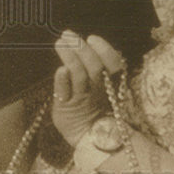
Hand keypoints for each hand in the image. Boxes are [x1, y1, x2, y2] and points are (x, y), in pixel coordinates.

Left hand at [52, 31, 124, 145]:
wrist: (87, 138)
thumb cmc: (91, 106)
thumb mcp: (98, 88)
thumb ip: (92, 67)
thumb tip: (80, 43)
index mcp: (109, 83)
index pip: (113, 64)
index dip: (105, 50)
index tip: (92, 37)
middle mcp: (97, 90)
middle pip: (95, 66)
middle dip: (82, 48)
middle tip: (69, 35)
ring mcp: (81, 98)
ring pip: (79, 75)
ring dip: (70, 57)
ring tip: (60, 44)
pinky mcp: (65, 107)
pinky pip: (64, 92)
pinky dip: (62, 80)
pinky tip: (60, 69)